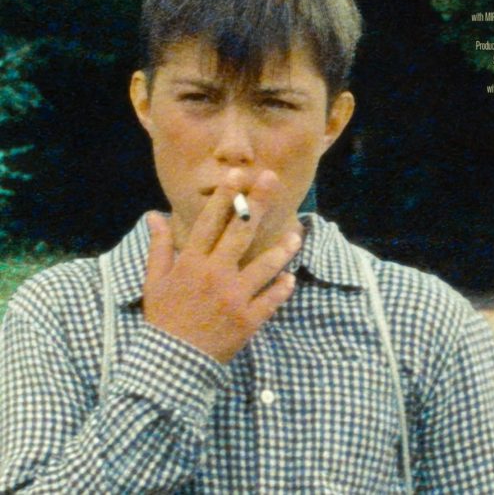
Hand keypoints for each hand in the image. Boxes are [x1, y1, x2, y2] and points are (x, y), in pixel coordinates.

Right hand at [142, 171, 300, 363]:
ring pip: (265, 265)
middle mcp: (215, 274)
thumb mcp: (154, 281)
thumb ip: (158, 246)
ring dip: (283, 249)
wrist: (171, 363)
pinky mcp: (249, 320)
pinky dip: (282, 288)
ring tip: (296, 235)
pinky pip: (272, 299)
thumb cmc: (163, 319)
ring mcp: (235, 297)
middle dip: (258, 203)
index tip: (238, 174)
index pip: (210, 222)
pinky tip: (290, 278)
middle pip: (242, 232)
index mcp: (191, 263)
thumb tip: (153, 214)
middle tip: (273, 180)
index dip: (225, 196)